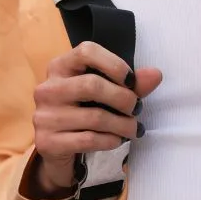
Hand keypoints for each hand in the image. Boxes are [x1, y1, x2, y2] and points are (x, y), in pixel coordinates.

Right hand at [31, 41, 162, 196]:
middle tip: (137, 109)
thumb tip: (156, 74)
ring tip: (134, 129)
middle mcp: (47, 88)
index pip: (86, 51)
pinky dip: (111, 140)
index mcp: (60, 67)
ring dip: (123, 125)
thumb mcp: (105, 94)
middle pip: (91, 85)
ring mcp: (44, 116)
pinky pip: (89, 140)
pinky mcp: (47, 142)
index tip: (131, 81)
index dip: (115, 64)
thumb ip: (129, 84)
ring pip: (94, 117)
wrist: (57, 148)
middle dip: (124, 99)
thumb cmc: (83, 112)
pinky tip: (118, 140)